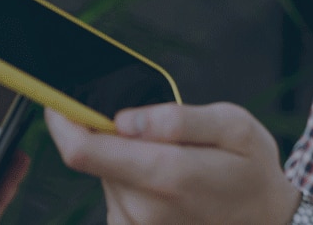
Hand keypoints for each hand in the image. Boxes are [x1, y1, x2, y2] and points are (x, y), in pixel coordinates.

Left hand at [46, 103, 300, 224]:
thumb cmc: (253, 174)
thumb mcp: (234, 127)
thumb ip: (178, 119)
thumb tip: (127, 119)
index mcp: (165, 175)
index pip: (83, 150)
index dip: (62, 120)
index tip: (59, 102)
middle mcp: (143, 210)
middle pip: (97, 158)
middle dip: (119, 138)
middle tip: (166, 139)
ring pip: (107, 177)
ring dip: (130, 164)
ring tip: (178, 167)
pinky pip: (117, 198)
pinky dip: (135, 186)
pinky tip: (172, 190)